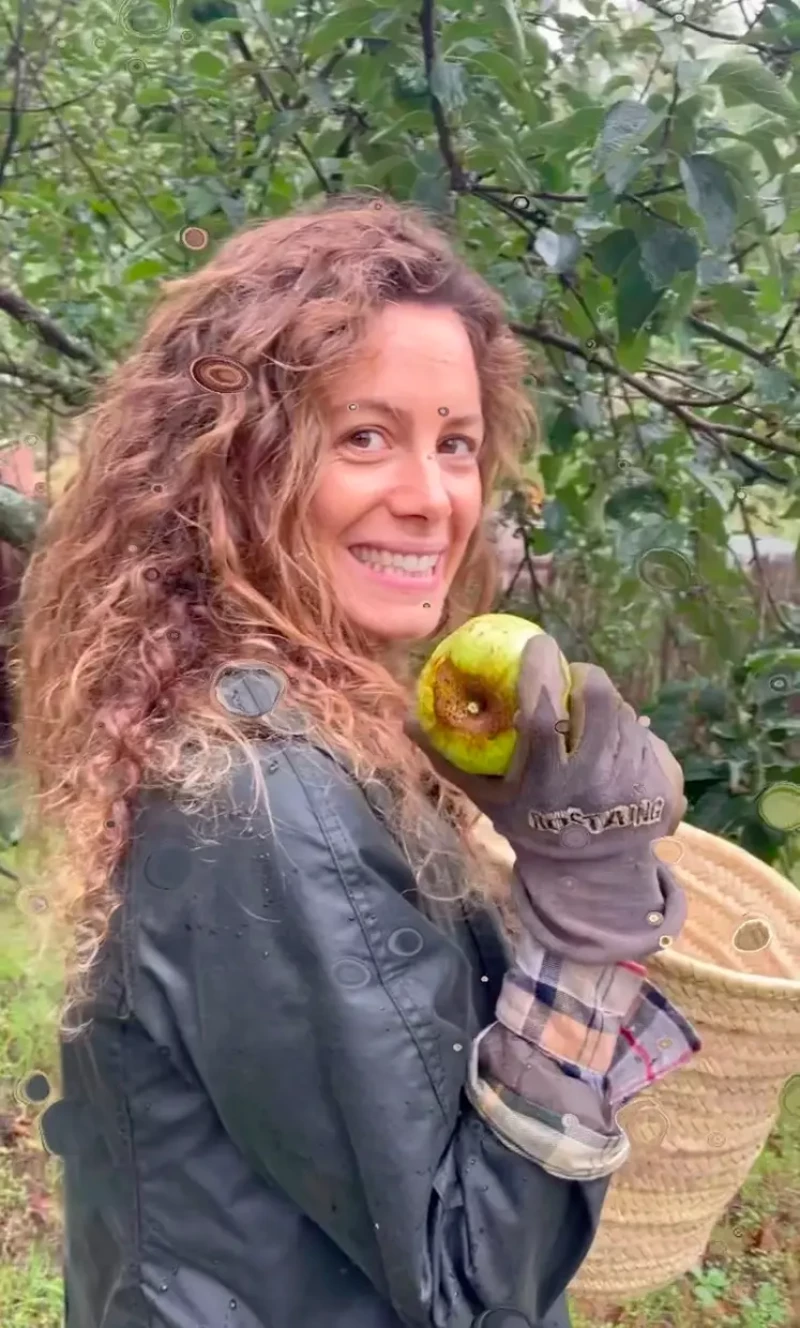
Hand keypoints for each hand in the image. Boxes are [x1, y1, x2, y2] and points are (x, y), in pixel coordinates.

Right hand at [407, 634, 687, 963]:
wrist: (590, 875)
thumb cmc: (529, 824)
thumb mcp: (486, 798)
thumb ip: (449, 759)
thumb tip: (406, 719)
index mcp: (547, 783)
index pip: (546, 714)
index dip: (541, 671)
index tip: (536, 645)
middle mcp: (594, 783)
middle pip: (600, 701)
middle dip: (585, 678)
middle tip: (571, 678)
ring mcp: (634, 786)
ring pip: (626, 713)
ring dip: (605, 706)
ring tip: (588, 720)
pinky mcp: (662, 787)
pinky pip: (647, 736)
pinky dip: (628, 732)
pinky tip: (613, 748)